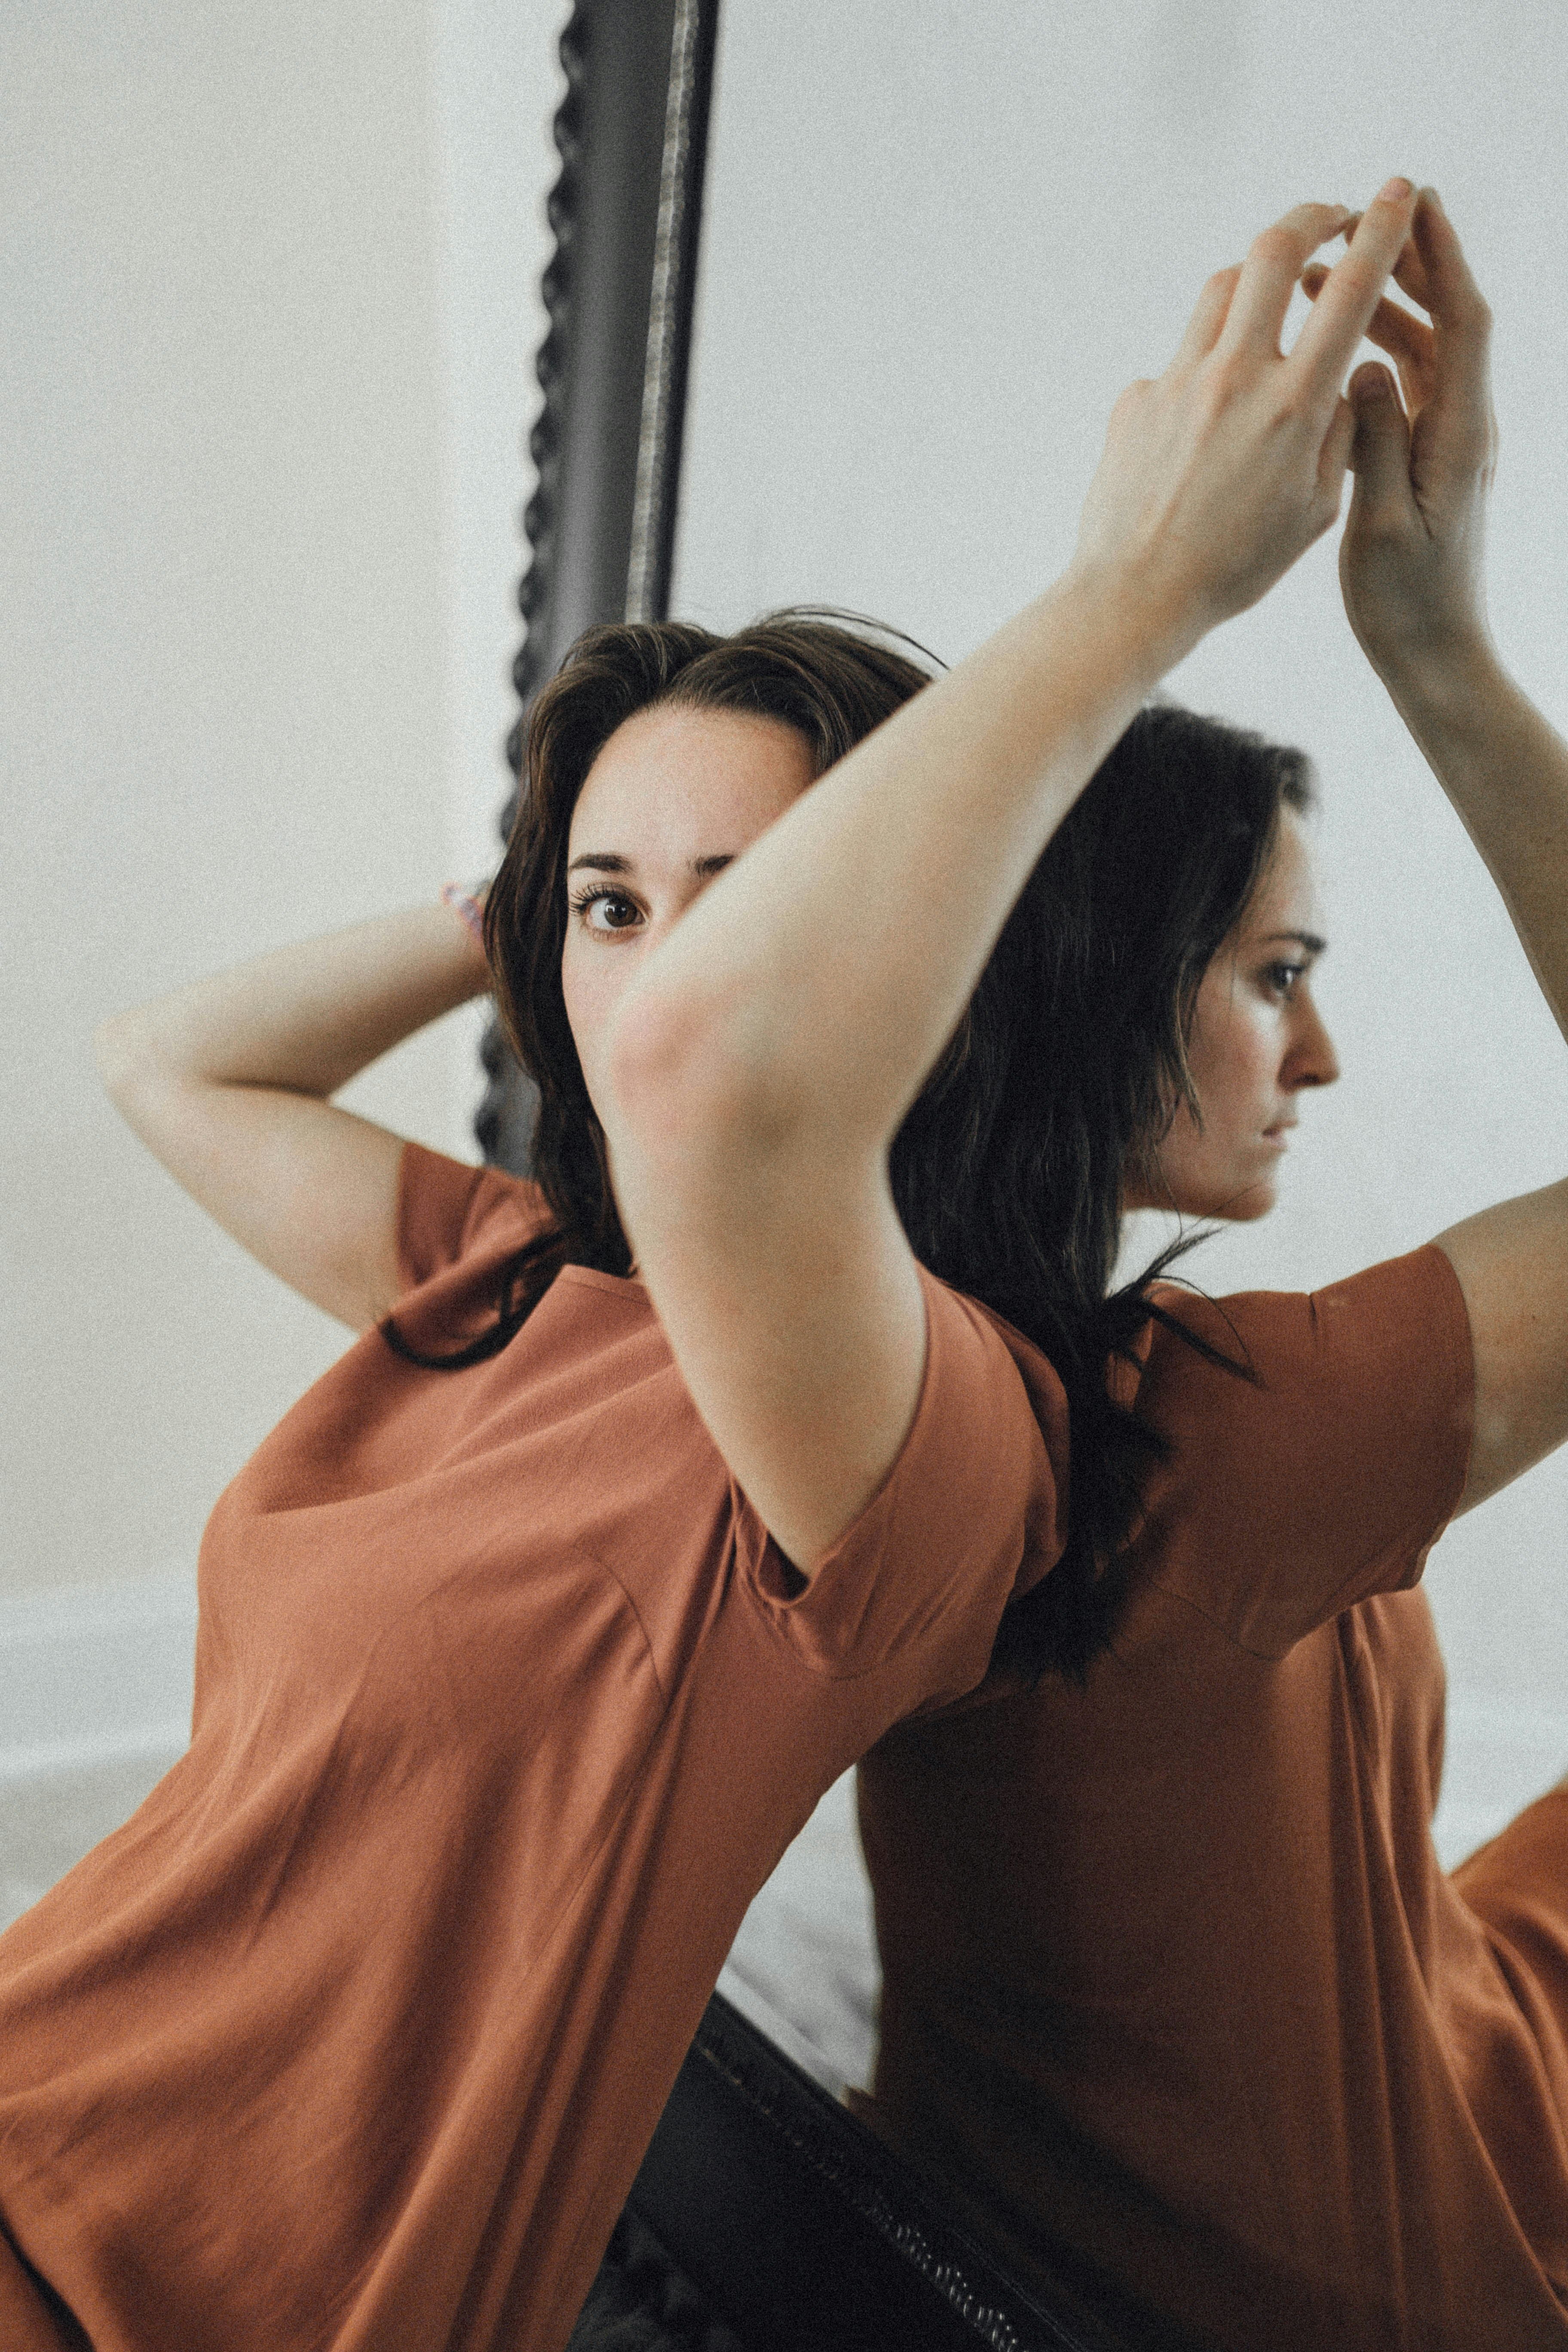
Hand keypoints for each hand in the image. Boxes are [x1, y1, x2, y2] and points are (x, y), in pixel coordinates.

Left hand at [1071, 182, 1419, 666]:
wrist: (1136, 596)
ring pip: (1220, 291)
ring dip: (1254, 280)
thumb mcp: (1314, 510)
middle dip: (1309, 218)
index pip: (1349, 291)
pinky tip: (1200, 428)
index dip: (1380, 229)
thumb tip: (1338, 381)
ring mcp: (1178, 383)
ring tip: (1272, 302)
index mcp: (1294, 407)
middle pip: (1271, 252)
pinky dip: (1203, 372)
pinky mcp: (1136, 401)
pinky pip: (1179, 363)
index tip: (1394, 193)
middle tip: (1329, 220)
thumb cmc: (1234, 566)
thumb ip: (1337, 435)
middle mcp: (1234, 378)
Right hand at [1301, 189, 1496, 676]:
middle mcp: (1463, 427)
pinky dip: (1373, 350)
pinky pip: (1405, 385)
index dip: (1441, 258)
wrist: (1432, 652)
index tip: (1414, 205)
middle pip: (1448, 321)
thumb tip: (1366, 368)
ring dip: (1382, 306)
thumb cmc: (1406, 602)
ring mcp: (1447, 441)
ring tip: (1326, 272)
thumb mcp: (1381, 525)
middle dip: (1414, 262)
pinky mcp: (1426, 458)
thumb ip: (1376, 443)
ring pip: (1422, 350)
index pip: (1462, 323)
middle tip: (1372, 211)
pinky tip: (1333, 342)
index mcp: (1461, 435)